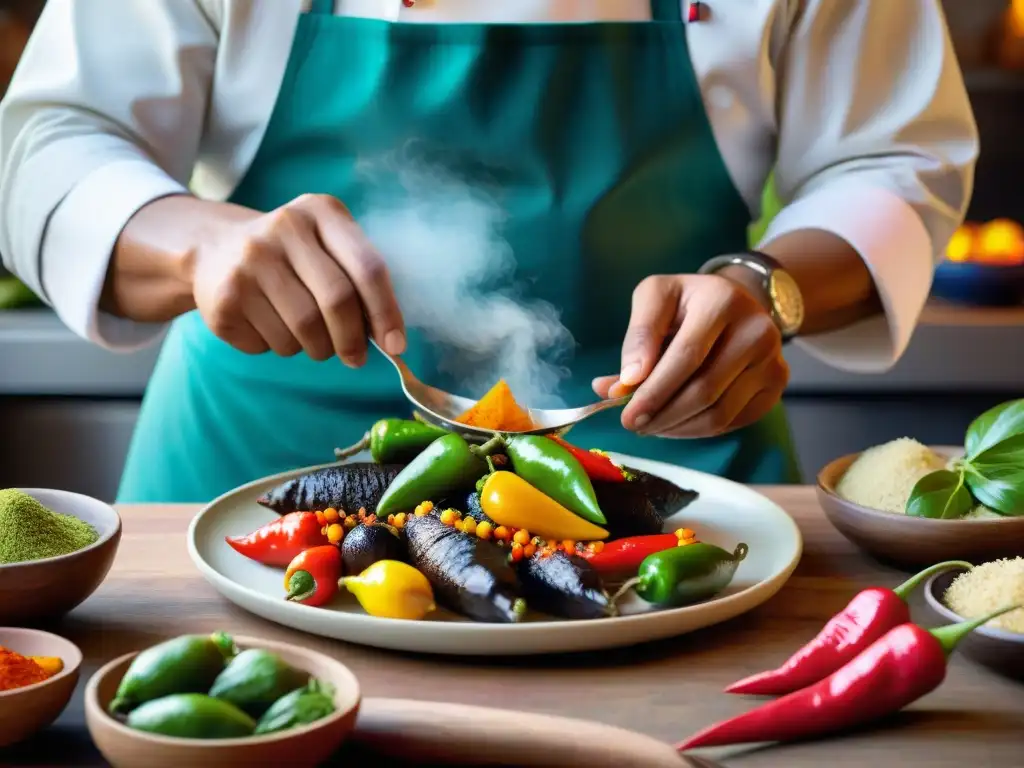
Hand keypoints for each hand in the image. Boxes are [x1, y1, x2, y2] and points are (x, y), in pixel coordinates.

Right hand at [192, 194, 404, 365]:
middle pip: (337, 301)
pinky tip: (272, 326)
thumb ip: (358, 279)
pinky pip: (271, 344)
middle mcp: (284, 228)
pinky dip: (282, 348)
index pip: (367, 268)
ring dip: (317, 348)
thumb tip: (387, 337)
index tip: (396, 345)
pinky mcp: (224, 298)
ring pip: (305, 331)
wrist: (213, 249)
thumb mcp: (326, 244)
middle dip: (353, 339)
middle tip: (356, 358)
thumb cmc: (290, 254)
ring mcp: (249, 262)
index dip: (387, 312)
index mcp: (321, 211)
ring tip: (309, 337)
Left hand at [592, 274, 788, 437]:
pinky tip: (677, 422)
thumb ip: (638, 336)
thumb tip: (624, 382)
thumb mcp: (656, 297)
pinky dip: (699, 430)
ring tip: (651, 424)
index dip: (654, 391)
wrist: (734, 302)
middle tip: (634, 425)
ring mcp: (772, 360)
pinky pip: (733, 421)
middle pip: (704, 390)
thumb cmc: (687, 302)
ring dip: (678, 428)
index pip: (686, 357)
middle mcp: (756, 330)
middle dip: (663, 415)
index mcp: (723, 301)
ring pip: (719, 414)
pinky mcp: (777, 384)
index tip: (626, 415)